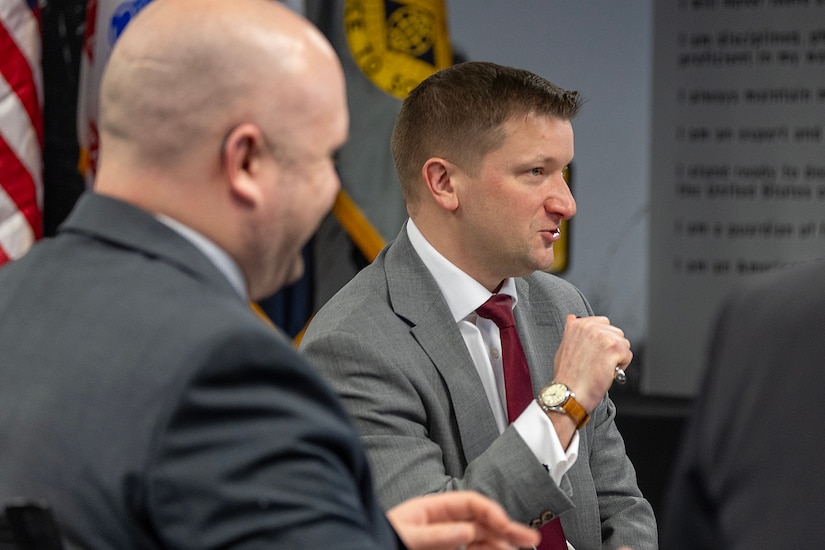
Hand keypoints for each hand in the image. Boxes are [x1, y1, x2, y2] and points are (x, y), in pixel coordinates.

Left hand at [386, 491, 540, 549]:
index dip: (492, 513)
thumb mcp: (406, 536)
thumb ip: (435, 535)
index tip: (506, 527)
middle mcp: (440, 523)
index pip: (470, 503)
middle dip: (507, 528)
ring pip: (481, 539)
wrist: (364, 544)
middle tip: (531, 538)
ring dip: (502, 543)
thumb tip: (466, 530)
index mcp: (430, 509)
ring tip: (522, 549)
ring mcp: (443, 540)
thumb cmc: (380, 537)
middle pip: (481, 522)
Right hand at [552, 315, 631, 411]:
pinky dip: (621, 366)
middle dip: (612, 348)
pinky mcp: (614, 349)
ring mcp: (602, 337)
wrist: (569, 393)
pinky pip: (627, 355)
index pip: (603, 323)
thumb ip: (572, 332)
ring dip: (617, 357)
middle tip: (599, 362)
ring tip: (601, 368)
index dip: (603, 340)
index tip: (596, 352)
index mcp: (577, 324)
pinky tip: (607, 372)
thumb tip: (572, 318)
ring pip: (623, 343)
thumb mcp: (564, 347)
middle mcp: (589, 327)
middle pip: (616, 332)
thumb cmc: (567, 376)